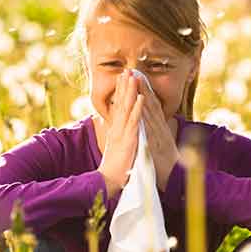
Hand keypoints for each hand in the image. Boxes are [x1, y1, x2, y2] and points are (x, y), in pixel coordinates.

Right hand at [97, 70, 144, 198]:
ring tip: (133, 76)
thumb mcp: (116, 148)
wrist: (108, 181)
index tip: (123, 77)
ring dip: (130, 91)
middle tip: (127, 70)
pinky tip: (141, 97)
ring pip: (127, 108)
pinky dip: (138, 108)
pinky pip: (134, 122)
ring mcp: (122, 133)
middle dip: (124, 86)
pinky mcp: (129, 140)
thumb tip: (117, 129)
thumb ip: (118, 136)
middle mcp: (117, 128)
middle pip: (121, 103)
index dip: (121, 91)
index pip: (118, 106)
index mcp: (116, 130)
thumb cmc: (115, 167)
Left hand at [135, 74, 180, 191]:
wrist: (175, 180)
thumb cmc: (166, 164)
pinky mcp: (157, 143)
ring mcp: (159, 134)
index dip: (144, 91)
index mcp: (159, 128)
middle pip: (150, 104)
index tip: (136, 77)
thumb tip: (153, 124)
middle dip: (143, 87)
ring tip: (137, 80)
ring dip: (144, 95)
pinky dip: (146, 114)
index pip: (151, 106)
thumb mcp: (160, 145)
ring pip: (150, 111)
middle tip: (134, 71)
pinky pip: (150, 127)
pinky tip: (142, 104)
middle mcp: (160, 128)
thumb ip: (156, 133)